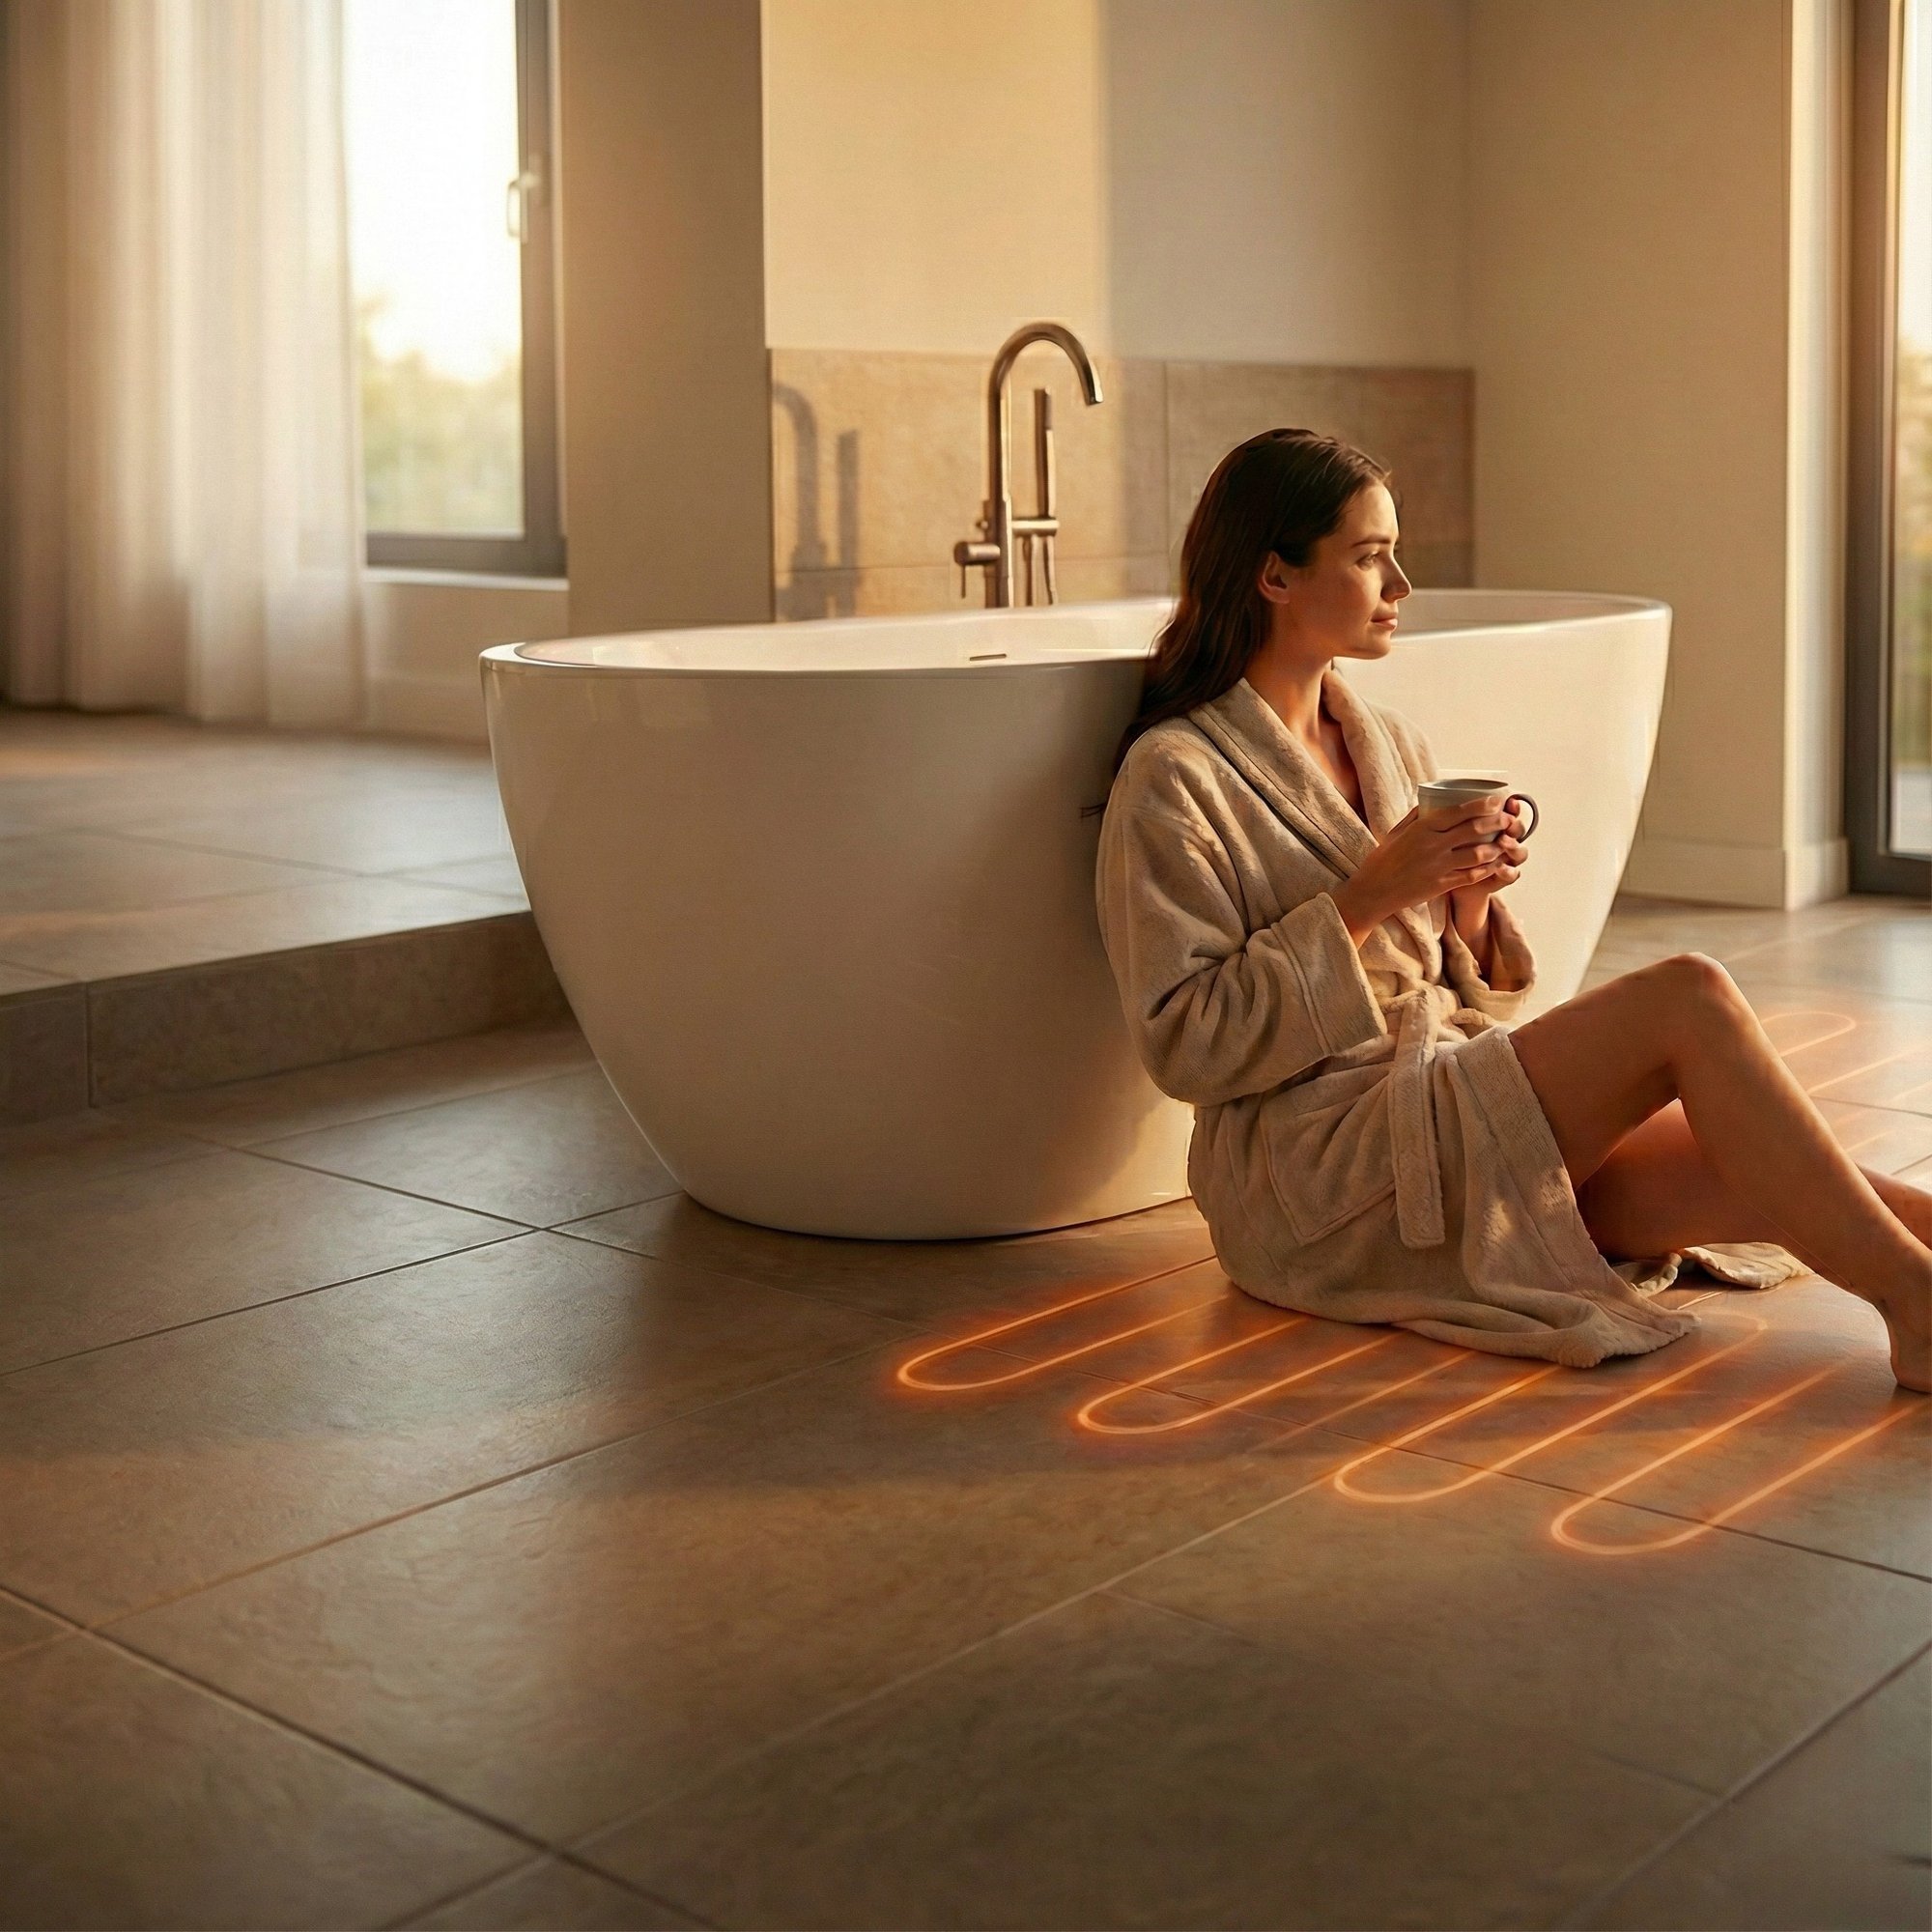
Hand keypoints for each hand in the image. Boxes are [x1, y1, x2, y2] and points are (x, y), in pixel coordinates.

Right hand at [1331, 797, 1525, 943]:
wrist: (1373, 891)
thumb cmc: (1383, 860)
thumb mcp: (1397, 832)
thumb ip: (1416, 817)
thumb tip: (1432, 802)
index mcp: (1422, 828)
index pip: (1458, 811)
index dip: (1482, 805)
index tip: (1498, 800)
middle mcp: (1433, 845)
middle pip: (1473, 830)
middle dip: (1497, 823)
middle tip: (1509, 819)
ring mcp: (1438, 866)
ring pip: (1478, 854)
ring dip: (1497, 847)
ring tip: (1508, 842)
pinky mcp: (1441, 885)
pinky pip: (1471, 875)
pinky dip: (1487, 869)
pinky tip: (1497, 864)